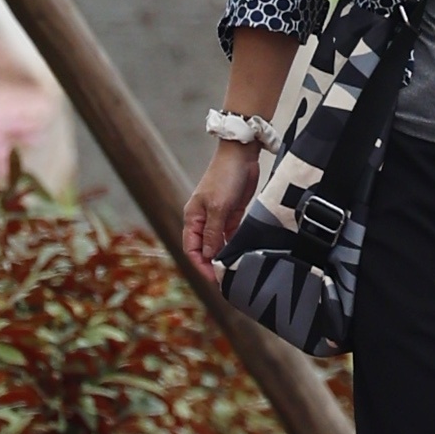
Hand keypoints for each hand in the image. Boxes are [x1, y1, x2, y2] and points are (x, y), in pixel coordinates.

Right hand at [181, 143, 254, 281]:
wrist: (242, 154)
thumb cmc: (225, 176)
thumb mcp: (218, 207)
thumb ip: (213, 233)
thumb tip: (209, 256)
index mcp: (193, 217)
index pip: (192, 249)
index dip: (201, 265)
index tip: (213, 278)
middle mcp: (203, 220)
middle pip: (204, 249)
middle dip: (212, 264)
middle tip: (226, 279)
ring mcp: (218, 217)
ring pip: (218, 243)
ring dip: (224, 256)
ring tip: (234, 270)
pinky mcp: (232, 213)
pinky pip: (230, 235)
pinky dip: (234, 245)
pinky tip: (241, 255)